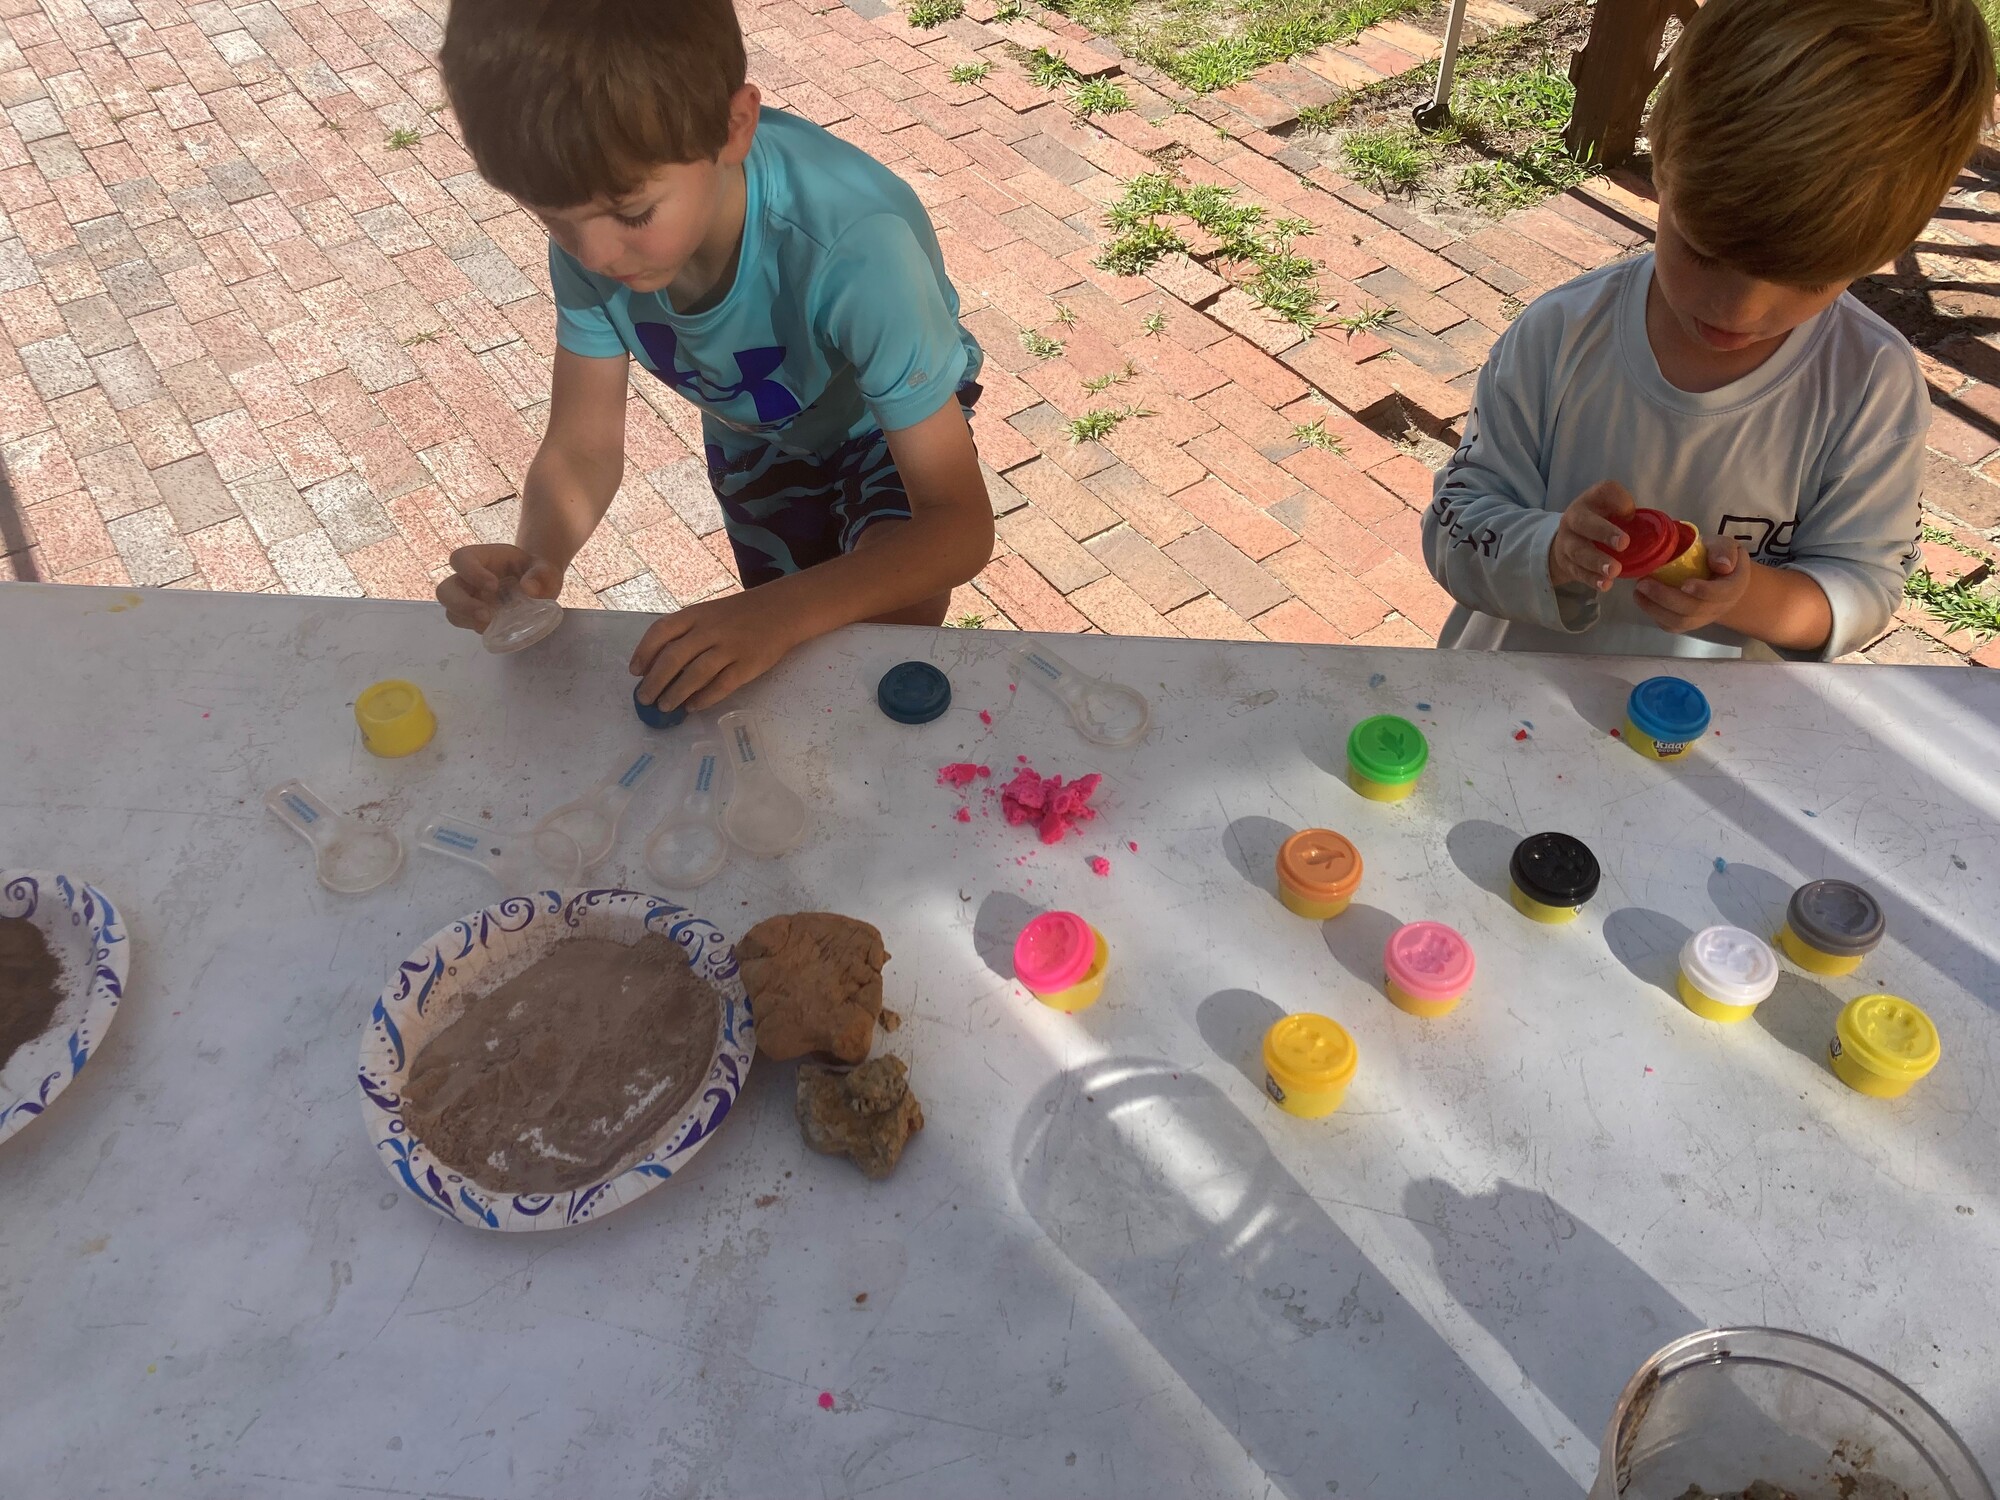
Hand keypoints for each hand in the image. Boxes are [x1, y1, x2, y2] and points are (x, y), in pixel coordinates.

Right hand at [436, 544, 564, 632]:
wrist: (538, 585)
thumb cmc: (537, 573)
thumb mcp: (545, 569)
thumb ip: (541, 575)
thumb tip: (530, 589)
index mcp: (482, 558)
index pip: (462, 559)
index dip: (471, 572)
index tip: (494, 586)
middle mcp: (468, 578)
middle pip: (445, 589)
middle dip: (461, 604)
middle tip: (487, 614)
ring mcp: (468, 598)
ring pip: (450, 610)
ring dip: (466, 619)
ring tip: (490, 624)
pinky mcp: (474, 615)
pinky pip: (464, 623)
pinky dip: (475, 627)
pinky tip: (494, 628)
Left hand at [630, 592, 799, 712]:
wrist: (782, 610)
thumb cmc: (738, 614)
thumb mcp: (709, 613)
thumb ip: (686, 633)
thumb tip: (657, 666)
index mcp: (696, 614)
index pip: (661, 631)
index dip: (643, 652)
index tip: (635, 672)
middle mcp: (710, 630)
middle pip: (674, 657)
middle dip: (655, 681)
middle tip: (645, 699)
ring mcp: (730, 648)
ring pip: (695, 674)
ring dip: (676, 693)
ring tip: (665, 707)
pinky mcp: (748, 665)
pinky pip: (722, 685)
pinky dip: (704, 698)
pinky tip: (693, 706)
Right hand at [1548, 480, 1636, 591]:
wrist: (1566, 543)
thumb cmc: (1600, 524)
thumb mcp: (1611, 513)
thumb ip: (1629, 519)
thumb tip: (1659, 536)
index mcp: (1591, 500)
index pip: (1604, 491)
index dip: (1618, 500)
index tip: (1631, 514)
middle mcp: (1574, 518)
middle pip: (1584, 522)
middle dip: (1604, 532)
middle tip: (1624, 544)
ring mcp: (1566, 541)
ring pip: (1578, 551)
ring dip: (1597, 561)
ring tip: (1614, 570)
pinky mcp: (1565, 563)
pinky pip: (1577, 571)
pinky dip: (1591, 579)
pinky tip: (1605, 584)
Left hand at [1635, 534, 1751, 633]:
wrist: (1718, 577)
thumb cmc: (1718, 557)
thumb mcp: (1724, 545)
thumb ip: (1724, 550)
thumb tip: (1722, 564)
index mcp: (1732, 586)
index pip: (1720, 594)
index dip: (1703, 591)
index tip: (1685, 584)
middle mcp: (1718, 607)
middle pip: (1694, 610)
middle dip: (1666, 598)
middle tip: (1644, 583)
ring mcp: (1702, 618)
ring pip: (1679, 622)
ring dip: (1655, 609)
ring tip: (1638, 591)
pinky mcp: (1687, 622)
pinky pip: (1671, 626)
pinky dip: (1654, 614)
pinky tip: (1641, 599)